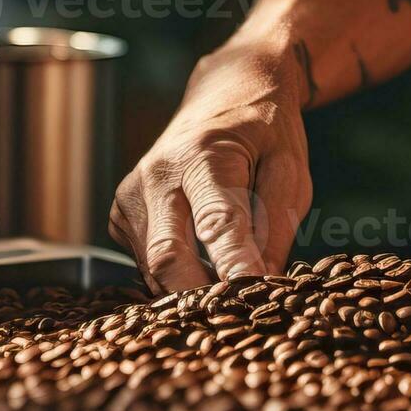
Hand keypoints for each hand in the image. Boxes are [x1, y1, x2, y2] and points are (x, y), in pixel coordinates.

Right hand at [110, 41, 310, 292]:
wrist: (225, 90)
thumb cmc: (264, 132)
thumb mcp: (290, 169)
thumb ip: (277, 225)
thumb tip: (264, 283)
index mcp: (203, 155)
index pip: (217, 223)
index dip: (236, 266)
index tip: (254, 297)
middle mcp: (156, 175)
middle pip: (169, 257)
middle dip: (201, 297)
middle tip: (239, 320)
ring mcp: (130, 195)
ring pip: (153, 269)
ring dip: (190, 290)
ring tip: (227, 292)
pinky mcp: (120, 215)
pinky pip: (146, 263)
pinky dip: (175, 278)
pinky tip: (202, 267)